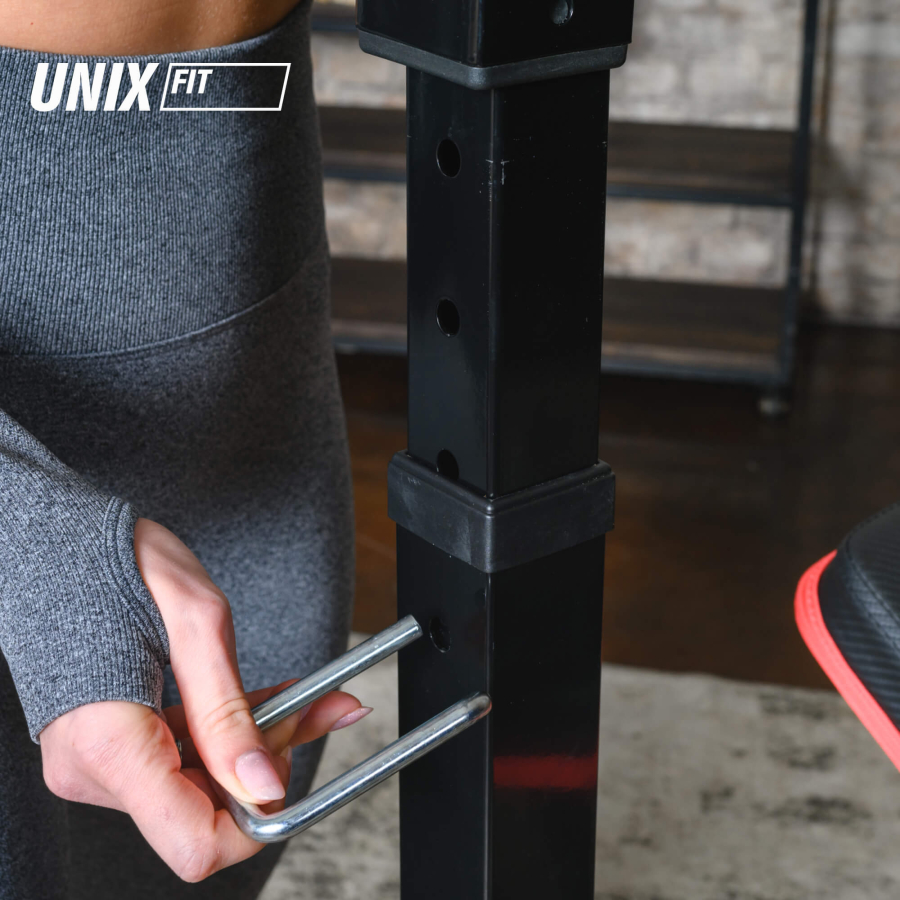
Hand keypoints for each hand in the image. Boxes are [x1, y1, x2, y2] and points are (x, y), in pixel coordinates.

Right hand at [40, 518, 369, 881]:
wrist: (68, 540)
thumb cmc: (121, 564)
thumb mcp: (198, 626)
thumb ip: (229, 715)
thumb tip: (262, 785)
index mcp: (109, 744)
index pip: (194, 841)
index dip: (254, 814)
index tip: (289, 762)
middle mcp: (95, 768)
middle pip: (204, 810)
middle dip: (264, 764)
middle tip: (308, 706)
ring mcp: (99, 761)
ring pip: (201, 784)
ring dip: (254, 744)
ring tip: (294, 696)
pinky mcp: (111, 747)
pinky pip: (183, 760)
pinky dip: (228, 735)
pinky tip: (263, 702)